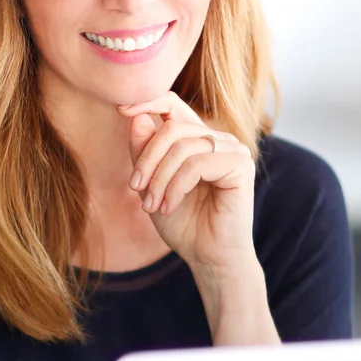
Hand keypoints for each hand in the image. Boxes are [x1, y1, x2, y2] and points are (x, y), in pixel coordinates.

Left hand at [118, 92, 257, 277]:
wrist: (209, 259)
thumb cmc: (184, 224)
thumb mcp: (153, 184)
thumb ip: (145, 152)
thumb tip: (136, 116)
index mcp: (199, 139)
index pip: (173, 105)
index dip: (147, 101)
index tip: (120, 109)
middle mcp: (219, 139)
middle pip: (173, 127)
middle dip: (147, 158)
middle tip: (135, 187)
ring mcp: (233, 150)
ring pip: (183, 146)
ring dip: (160, 178)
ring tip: (151, 205)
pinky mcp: (241, 166)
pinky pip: (197, 164)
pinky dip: (176, 186)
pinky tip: (169, 206)